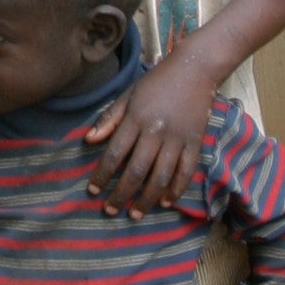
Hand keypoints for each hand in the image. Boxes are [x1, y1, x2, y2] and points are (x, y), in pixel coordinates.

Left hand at [81, 48, 217, 214]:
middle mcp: (156, 131)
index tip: (93, 191)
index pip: (114, 153)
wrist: (194, 69)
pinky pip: (185, 173)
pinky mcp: (195, 143)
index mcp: (136, 119)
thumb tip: (89, 140)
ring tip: (135, 214)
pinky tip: (164, 202)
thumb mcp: (128, 95)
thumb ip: (109, 118)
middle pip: (136, 171)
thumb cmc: (156, 82)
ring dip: (147, 200)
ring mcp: (178, 139)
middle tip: (110, 210)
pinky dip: (175, 191)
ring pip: (161, 177)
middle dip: (121, 195)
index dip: (102, 175)